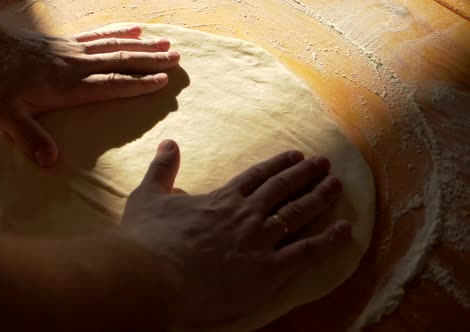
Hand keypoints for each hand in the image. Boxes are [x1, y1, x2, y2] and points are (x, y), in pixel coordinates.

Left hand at [0, 25, 179, 166]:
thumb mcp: (5, 116)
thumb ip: (29, 137)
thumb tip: (51, 161)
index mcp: (68, 85)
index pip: (111, 84)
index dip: (138, 83)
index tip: (163, 81)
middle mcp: (76, 65)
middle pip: (120, 60)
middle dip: (151, 61)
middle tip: (178, 60)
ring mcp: (73, 50)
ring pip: (115, 45)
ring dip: (143, 46)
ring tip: (168, 45)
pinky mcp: (67, 42)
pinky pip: (100, 35)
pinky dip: (120, 32)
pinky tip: (136, 29)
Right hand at [120, 140, 351, 326]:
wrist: (153, 277)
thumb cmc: (147, 240)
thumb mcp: (147, 197)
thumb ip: (161, 169)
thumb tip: (168, 143)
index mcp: (222, 199)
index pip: (258, 176)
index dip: (278, 165)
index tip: (295, 155)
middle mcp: (247, 214)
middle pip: (283, 189)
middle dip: (305, 174)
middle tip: (324, 164)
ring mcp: (260, 241)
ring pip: (298, 213)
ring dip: (320, 197)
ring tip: (337, 185)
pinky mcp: (268, 270)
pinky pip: (306, 252)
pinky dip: (328, 240)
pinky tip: (344, 230)